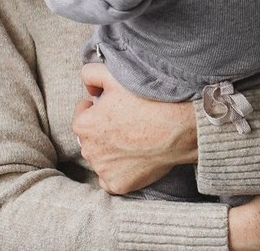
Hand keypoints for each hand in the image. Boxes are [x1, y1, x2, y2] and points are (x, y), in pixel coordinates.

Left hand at [72, 62, 196, 192]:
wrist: (176, 128)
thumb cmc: (144, 100)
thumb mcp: (111, 74)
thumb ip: (89, 74)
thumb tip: (88, 88)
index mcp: (83, 125)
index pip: (82, 113)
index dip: (97, 106)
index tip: (113, 106)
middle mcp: (88, 150)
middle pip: (90, 136)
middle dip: (101, 129)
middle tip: (124, 121)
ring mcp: (104, 170)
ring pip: (100, 158)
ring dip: (109, 150)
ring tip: (130, 138)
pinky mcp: (119, 185)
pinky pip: (109, 179)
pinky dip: (116, 172)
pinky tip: (130, 159)